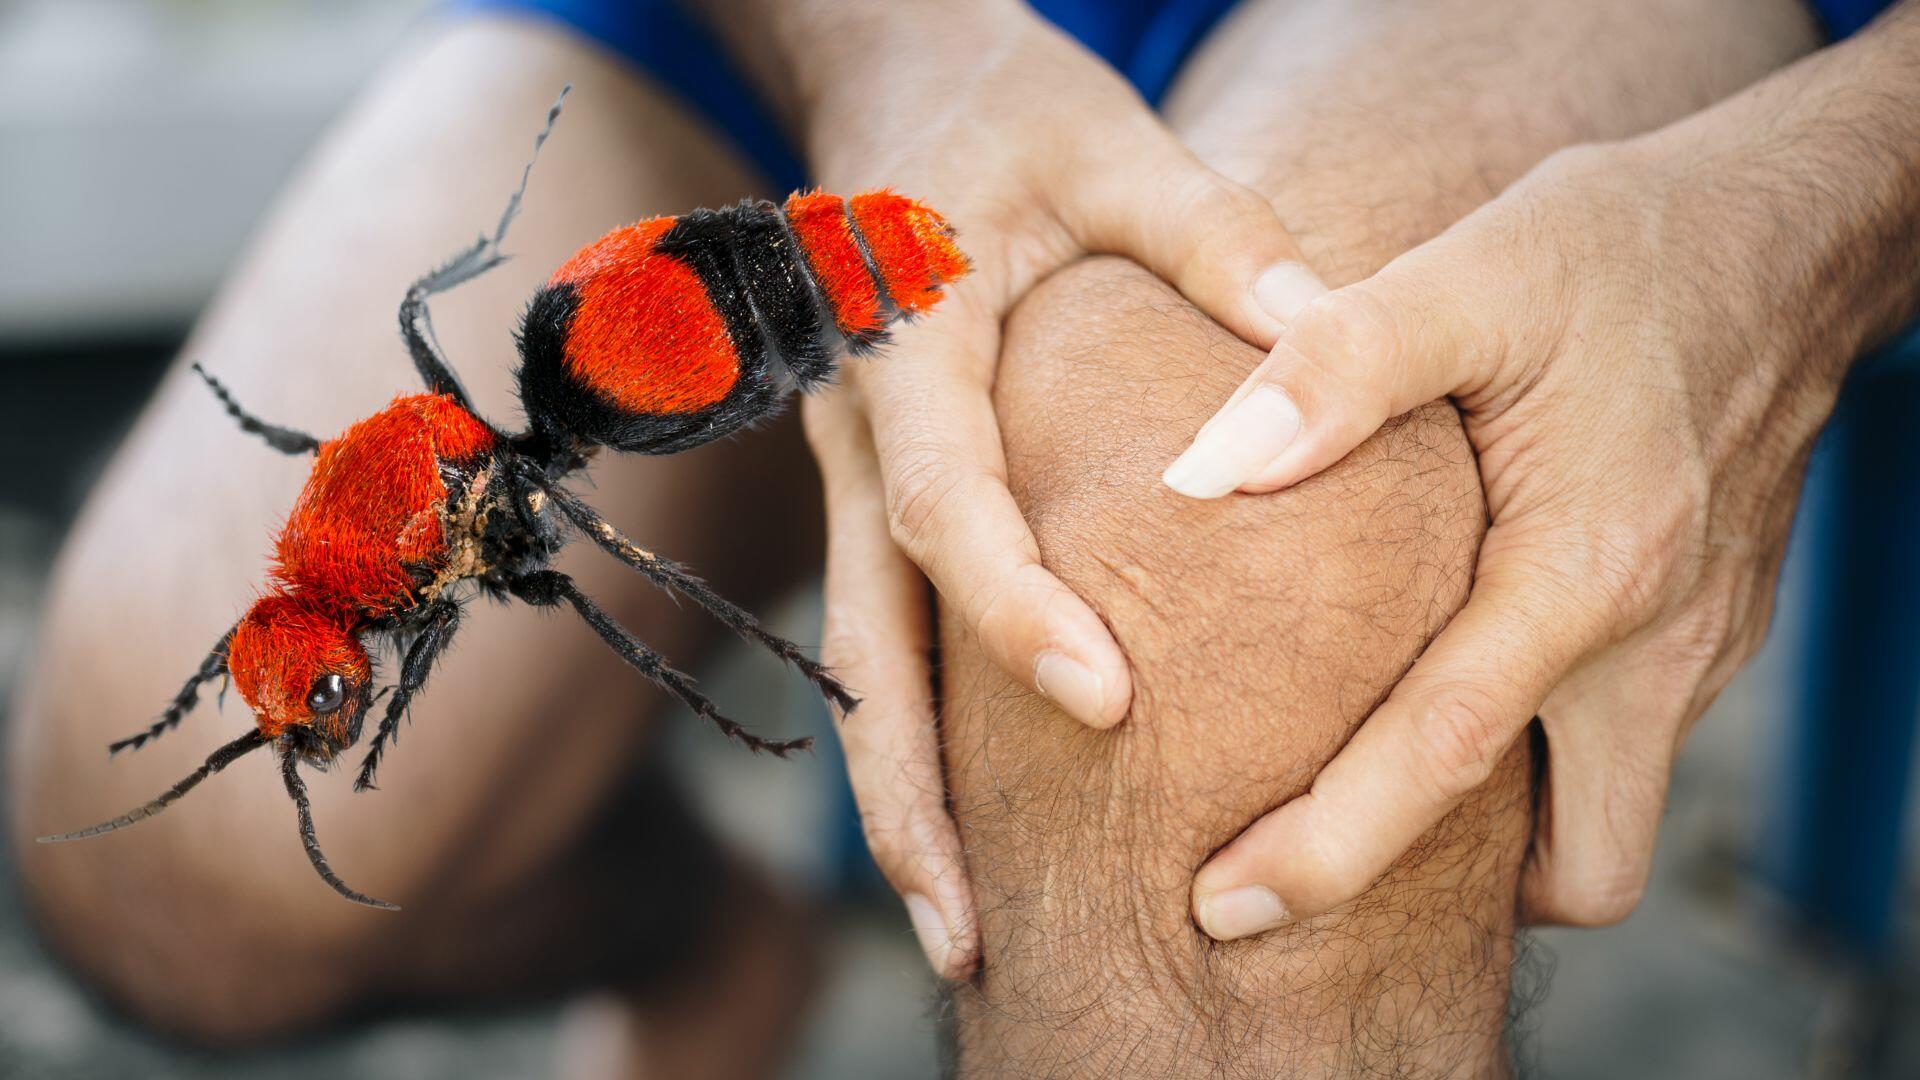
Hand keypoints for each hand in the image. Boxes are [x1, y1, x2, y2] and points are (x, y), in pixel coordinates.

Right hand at [783, 2, 1312, 974]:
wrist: (897, 94)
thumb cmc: (1010, 116)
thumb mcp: (1111, 148)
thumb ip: (1210, 234)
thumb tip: (1318, 333)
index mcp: (911, 347)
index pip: (947, 502)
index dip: (1011, 608)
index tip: (1105, 700)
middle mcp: (862, 433)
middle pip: (868, 638)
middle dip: (913, 792)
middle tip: (973, 932)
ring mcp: (855, 475)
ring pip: (862, 663)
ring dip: (903, 801)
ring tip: (965, 933)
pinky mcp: (879, 496)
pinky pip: (887, 636)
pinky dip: (922, 740)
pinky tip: (974, 827)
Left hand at [1170, 131, 1870, 936]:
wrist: (1781, 238)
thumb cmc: (1615, 252)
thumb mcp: (1469, 274)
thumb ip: (1334, 368)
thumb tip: (1200, 472)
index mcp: (1587, 569)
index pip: (1445, 756)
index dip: (1326, 851)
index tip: (1225, 907)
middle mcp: (1659, 644)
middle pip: (1580, 868)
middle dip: (1454, 901)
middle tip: (1309, 867)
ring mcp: (1697, 651)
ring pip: (1605, 816)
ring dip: (1498, 835)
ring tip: (1358, 784)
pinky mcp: (1703, 635)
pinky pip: (1618, 749)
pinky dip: (1533, 754)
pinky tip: (1437, 683)